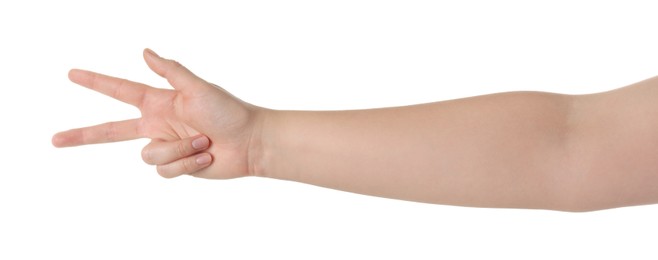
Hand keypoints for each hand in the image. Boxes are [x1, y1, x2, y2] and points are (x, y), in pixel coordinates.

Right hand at [52, 49, 264, 178]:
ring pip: (149, 156)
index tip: (72, 74)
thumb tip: (144, 51)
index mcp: (159, 103)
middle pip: (111, 132)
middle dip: (83, 135)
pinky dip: (188, 162)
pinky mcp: (177, 166)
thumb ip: (170, 71)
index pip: (120, 91)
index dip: (96, 83)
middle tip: (55, 140)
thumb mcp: (198, 87)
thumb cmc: (228, 111)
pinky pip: (166, 171)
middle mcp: (158, 125)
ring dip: (180, 149)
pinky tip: (206, 155)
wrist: (250, 142)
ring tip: (204, 140)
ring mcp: (167, 147)